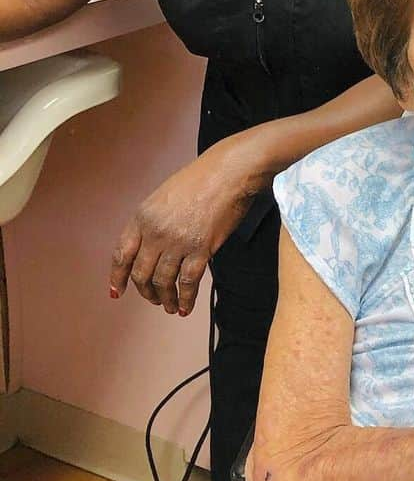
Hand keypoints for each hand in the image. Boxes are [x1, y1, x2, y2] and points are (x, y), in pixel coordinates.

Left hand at [109, 137, 268, 314]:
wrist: (229, 172)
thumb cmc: (202, 178)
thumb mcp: (164, 195)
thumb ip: (154, 221)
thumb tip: (153, 248)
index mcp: (142, 216)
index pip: (121, 254)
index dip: (118, 276)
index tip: (118, 291)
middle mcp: (155, 232)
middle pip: (141, 274)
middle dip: (145, 292)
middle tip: (153, 299)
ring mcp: (177, 242)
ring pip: (163, 282)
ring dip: (165, 299)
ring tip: (169, 307)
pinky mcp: (200, 250)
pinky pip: (187, 283)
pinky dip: (184, 299)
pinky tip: (184, 307)